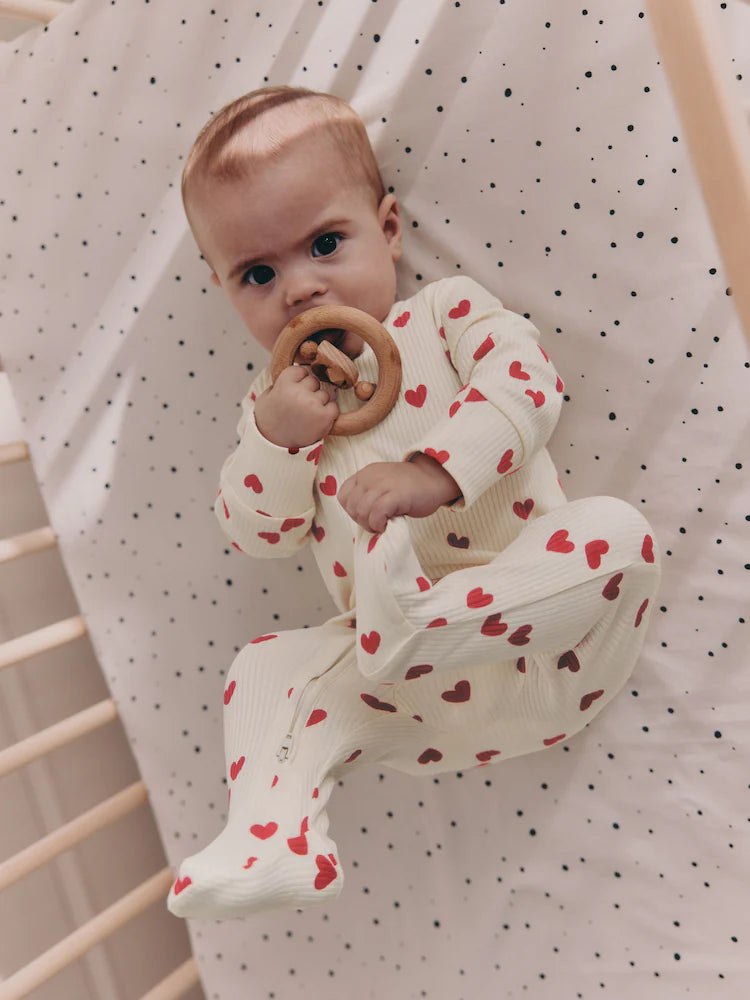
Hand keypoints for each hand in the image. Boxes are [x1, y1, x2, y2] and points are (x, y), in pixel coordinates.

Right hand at [254, 366, 338, 447]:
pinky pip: (334, 407)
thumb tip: (297, 371)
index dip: (298, 381)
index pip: (300, 370)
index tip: (293, 392)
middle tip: (299, 406)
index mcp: (283, 385)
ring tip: (306, 415)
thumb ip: (281, 381)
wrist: (274, 447)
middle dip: (309, 391)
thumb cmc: (269, 421)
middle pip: (313, 381)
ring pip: (324, 394)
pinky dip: (328, 413)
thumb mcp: (266, 397)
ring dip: (318, 403)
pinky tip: (315, 420)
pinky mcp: (324, 417)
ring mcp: (313, 405)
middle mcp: (298, 393)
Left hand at [338, 454, 459, 532]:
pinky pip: (376, 514)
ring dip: (370, 524)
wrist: (435, 479)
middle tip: (378, 523)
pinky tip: (388, 525)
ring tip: (384, 525)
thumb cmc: (410, 488)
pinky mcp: (395, 495)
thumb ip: (370, 496)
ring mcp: (382, 484)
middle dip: (361, 520)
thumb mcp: (383, 485)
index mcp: (366, 473)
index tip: (367, 516)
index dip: (352, 511)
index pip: (343, 496)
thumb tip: (360, 519)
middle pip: (351, 506)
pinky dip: (379, 524)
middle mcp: (371, 476)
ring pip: (361, 511)